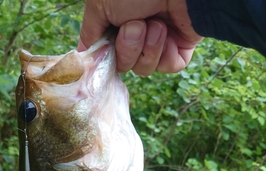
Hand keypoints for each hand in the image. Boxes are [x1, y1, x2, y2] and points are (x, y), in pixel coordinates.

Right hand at [78, 0, 202, 75]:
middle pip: (124, 65)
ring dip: (147, 48)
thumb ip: (89, 30)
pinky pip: (168, 67)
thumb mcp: (100, 4)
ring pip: (145, 68)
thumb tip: (84, 52)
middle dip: (128, 49)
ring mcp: (160, 40)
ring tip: (156, 25)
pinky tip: (169, 37)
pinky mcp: (181, 47)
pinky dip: (166, 56)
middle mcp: (138, 32)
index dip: (106, 55)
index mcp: (119, 21)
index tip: (105, 51)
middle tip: (137, 26)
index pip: (107, 52)